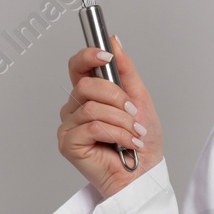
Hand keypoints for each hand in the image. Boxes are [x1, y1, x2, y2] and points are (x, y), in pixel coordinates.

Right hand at [57, 34, 163, 198]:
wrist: (144, 173)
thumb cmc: (141, 141)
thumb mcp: (139, 98)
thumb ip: (125, 70)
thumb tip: (114, 41)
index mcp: (90, 95)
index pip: (77, 66)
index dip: (87, 56)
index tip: (106, 55)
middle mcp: (75, 108)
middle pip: (86, 85)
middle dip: (116, 97)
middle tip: (133, 112)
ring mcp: (69, 126)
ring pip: (92, 107)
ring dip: (121, 120)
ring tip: (133, 133)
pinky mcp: (68, 143)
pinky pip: (91, 126)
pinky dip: (116, 133)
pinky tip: (125, 144)